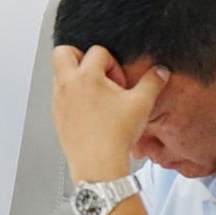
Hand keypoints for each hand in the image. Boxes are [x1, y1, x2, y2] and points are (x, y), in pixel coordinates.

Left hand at [51, 45, 168, 181]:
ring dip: (78, 77)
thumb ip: (152, 82)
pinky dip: (73, 95)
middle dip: (81, 57)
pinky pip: (60, 94)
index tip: (120, 82)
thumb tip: (160, 71)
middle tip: (99, 74)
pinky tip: (91, 110)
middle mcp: (66, 84)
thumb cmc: (115, 135)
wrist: (97, 163)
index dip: (113, 63)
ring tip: (98, 95)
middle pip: (63, 53)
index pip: (97, 51)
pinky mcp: (56, 113)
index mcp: (86, 76)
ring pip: (60, 74)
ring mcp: (57, 99)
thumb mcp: (142, 104)